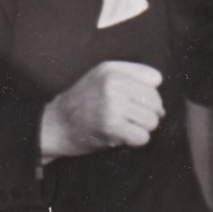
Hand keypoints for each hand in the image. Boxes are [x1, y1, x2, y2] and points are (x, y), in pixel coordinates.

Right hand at [40, 60, 162, 160]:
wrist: (53, 126)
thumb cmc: (80, 105)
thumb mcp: (99, 79)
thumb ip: (129, 78)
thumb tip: (159, 100)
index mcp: (111, 70)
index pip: (154, 78)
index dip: (147, 93)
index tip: (132, 101)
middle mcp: (112, 83)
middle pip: (155, 101)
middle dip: (147, 114)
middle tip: (128, 119)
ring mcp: (111, 104)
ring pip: (151, 120)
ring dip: (140, 129)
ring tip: (122, 127)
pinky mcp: (110, 126)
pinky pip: (142, 137)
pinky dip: (134, 141)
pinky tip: (120, 137)